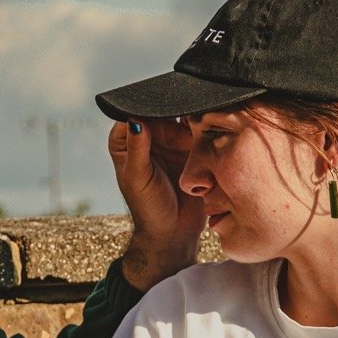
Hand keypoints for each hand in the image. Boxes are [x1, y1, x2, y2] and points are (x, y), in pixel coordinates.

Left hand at [109, 120, 203, 290]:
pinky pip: (198, 128)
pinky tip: (212, 123)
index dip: (148, 106)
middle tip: (186, 109)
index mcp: (125, 141)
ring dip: (191, 114)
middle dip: (173, 107)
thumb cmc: (149, 208)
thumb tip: (135, 119)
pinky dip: (204, 124)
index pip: (133, 110)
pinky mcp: (191, 146)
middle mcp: (146, 136)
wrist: (174, 231)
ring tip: (200, 116)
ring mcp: (170, 140)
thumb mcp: (138, 178)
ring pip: (180, 115)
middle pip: (160, 110)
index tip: (163, 106)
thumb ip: (137, 149)